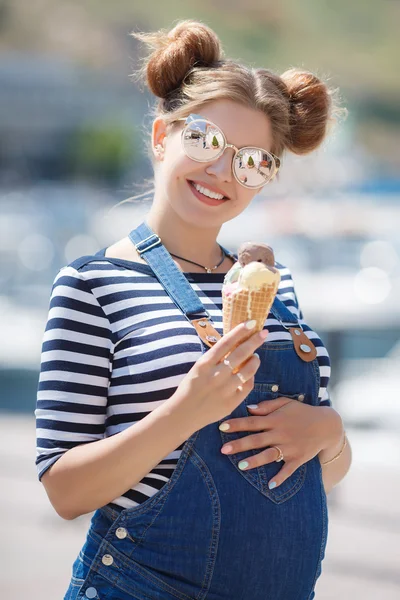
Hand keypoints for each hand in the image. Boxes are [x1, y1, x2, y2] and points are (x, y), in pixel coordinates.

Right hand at [172, 321, 267, 431]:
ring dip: (255, 360)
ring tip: (256, 356)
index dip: (240, 331)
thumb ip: (214, 358)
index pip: (226, 342)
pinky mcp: (230, 403)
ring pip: (247, 370)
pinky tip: (250, 374)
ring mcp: (224, 390)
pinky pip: (247, 386)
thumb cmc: (190, 388)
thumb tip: (234, 343)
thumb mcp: (197, 368)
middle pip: (240, 354)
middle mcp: (215, 375)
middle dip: (254, 341)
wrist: (183, 414)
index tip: (251, 323)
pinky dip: (250, 377)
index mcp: (204, 364)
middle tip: (264, 333)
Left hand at [219, 398, 343, 488]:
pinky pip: (288, 470)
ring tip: (241, 466)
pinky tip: (271, 485)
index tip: (221, 427)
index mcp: (275, 420)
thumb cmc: (302, 412)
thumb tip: (249, 408)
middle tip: (223, 450)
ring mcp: (289, 447)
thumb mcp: (286, 403)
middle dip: (239, 445)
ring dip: (255, 461)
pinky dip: (280, 477)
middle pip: (256, 440)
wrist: (327, 425)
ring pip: (269, 455)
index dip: (236, 424)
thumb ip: (267, 406)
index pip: (252, 422)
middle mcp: (280, 434)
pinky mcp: (298, 459)